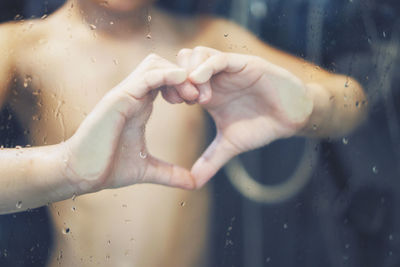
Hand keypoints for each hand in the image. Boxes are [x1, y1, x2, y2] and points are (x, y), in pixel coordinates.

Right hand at [61, 54, 194, 193]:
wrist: (82, 175)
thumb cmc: (109, 169)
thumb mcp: (148, 169)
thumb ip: (171, 174)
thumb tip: (194, 183)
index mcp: (140, 106)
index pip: (166, 80)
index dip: (185, 85)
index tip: (200, 101)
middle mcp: (133, 95)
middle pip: (162, 65)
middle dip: (185, 76)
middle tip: (200, 97)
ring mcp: (125, 95)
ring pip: (155, 64)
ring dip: (178, 74)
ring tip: (193, 95)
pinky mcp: (119, 99)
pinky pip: (146, 77)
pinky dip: (166, 75)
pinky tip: (182, 82)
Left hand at [175, 47, 313, 186]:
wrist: (291, 119)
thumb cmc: (261, 126)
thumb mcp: (230, 145)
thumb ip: (210, 160)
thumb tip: (193, 183)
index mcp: (208, 91)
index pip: (179, 78)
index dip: (170, 87)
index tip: (170, 104)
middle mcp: (216, 77)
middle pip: (183, 61)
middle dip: (176, 78)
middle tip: (180, 100)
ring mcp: (229, 69)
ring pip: (197, 54)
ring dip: (190, 73)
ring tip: (196, 99)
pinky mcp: (245, 64)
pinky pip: (219, 58)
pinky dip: (205, 68)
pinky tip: (200, 82)